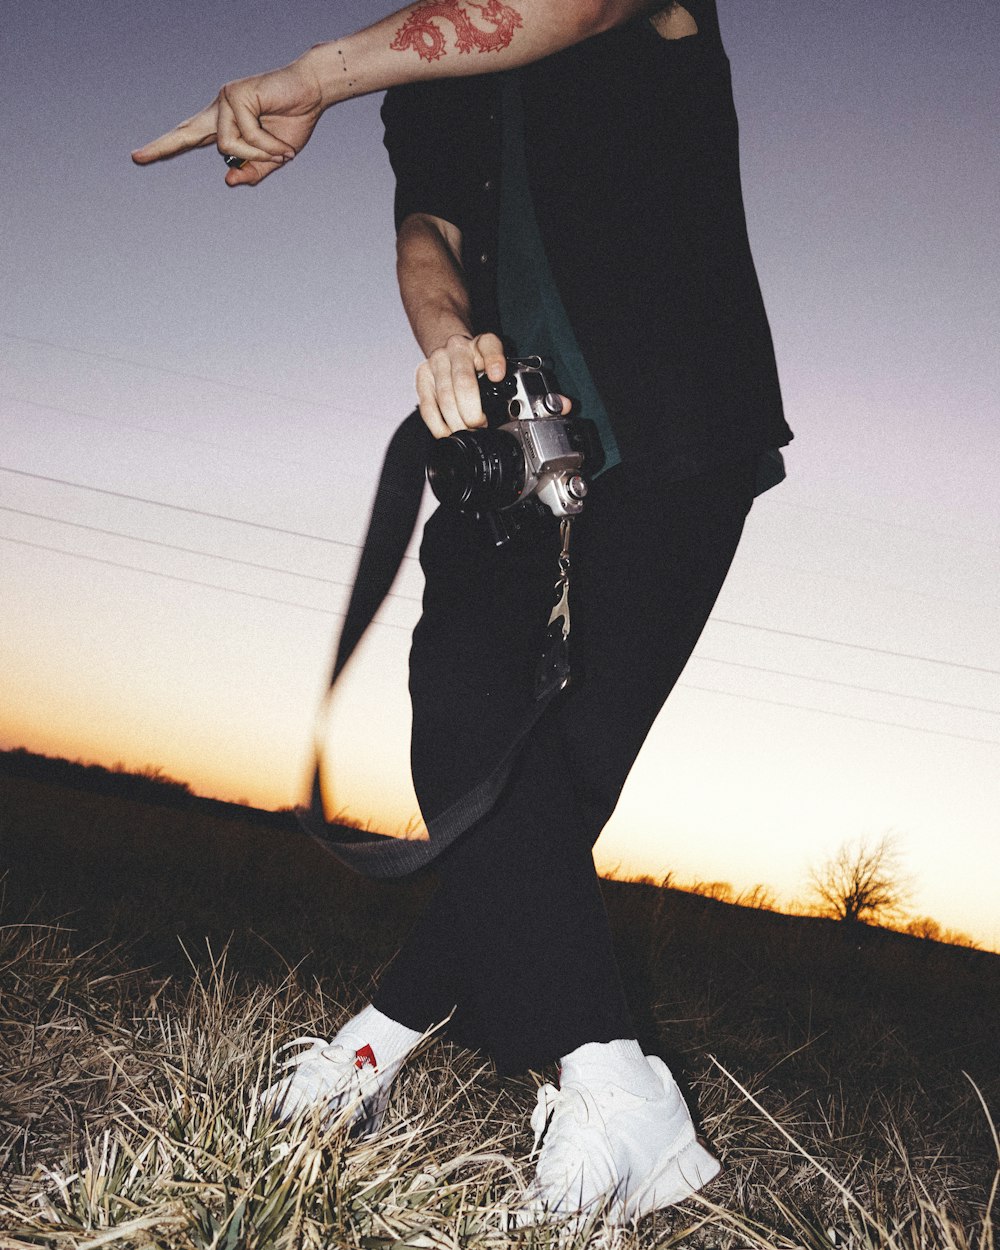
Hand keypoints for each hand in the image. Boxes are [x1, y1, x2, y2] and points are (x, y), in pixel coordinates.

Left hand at [130, 56, 325, 186]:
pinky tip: (281, 145)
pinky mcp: (235, 95)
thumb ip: (252, 171)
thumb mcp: (274, 158)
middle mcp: (220, 110)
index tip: (140, 157)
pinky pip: (244, 135)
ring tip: (281, 152)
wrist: (313, 93)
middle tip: (136, 158)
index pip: (190, 137)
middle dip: (163, 147)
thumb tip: (227, 179)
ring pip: (226, 145)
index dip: (166, 147)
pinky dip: (265, 146)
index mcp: (225, 123)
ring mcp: (225, 100)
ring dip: (257, 155)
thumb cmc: (294, 122)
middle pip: (187, 133)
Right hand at [415, 333, 507, 438]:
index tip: (497, 375)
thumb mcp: (495, 363)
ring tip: (467, 432)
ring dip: (456, 422)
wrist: (450, 350)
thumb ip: (504, 377)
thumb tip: (507, 401)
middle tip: (480, 425)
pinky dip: (438, 425)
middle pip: (463, 382)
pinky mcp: (422, 377)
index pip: (488, 346)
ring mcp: (436, 363)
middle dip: (472, 411)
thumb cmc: (475, 361)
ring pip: (444, 398)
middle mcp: (456, 349)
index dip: (494, 361)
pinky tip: (447, 433)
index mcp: (480, 344)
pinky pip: (427, 406)